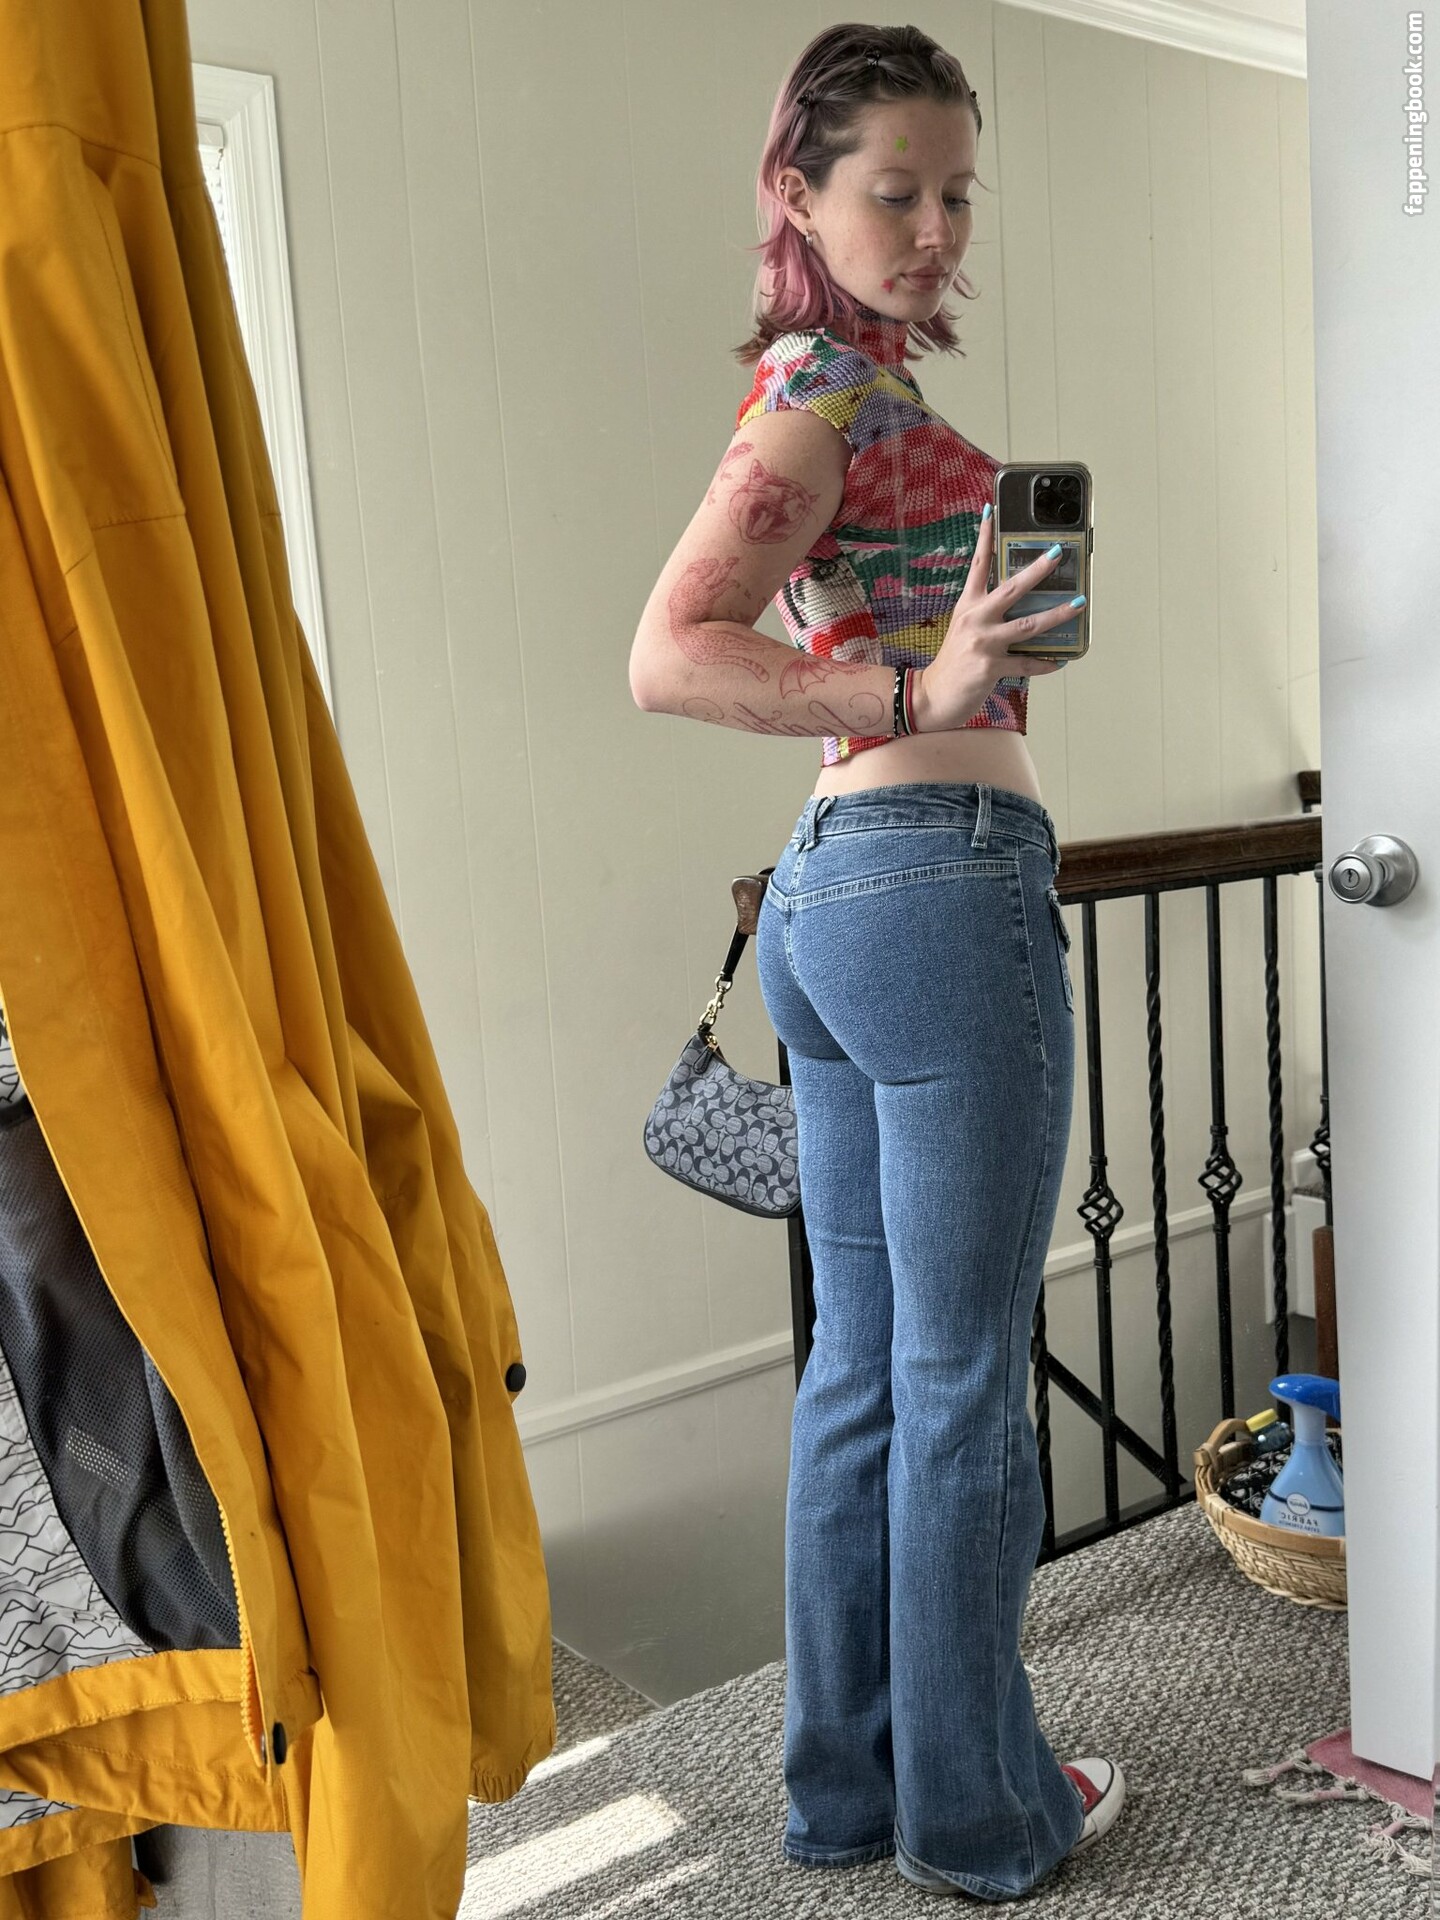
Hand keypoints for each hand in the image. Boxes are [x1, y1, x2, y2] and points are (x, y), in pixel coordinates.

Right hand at [911, 509, 1073, 732]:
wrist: (933, 696)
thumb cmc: (952, 663)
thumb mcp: (964, 629)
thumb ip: (986, 613)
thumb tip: (1020, 603)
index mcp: (967, 606)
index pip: (978, 564)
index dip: (984, 536)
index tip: (992, 510)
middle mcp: (975, 619)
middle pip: (1011, 588)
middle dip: (1037, 570)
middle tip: (1058, 553)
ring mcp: (983, 643)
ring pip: (1028, 624)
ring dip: (1057, 614)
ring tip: (1079, 604)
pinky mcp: (991, 667)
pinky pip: (1027, 663)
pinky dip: (1045, 663)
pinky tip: (1060, 661)